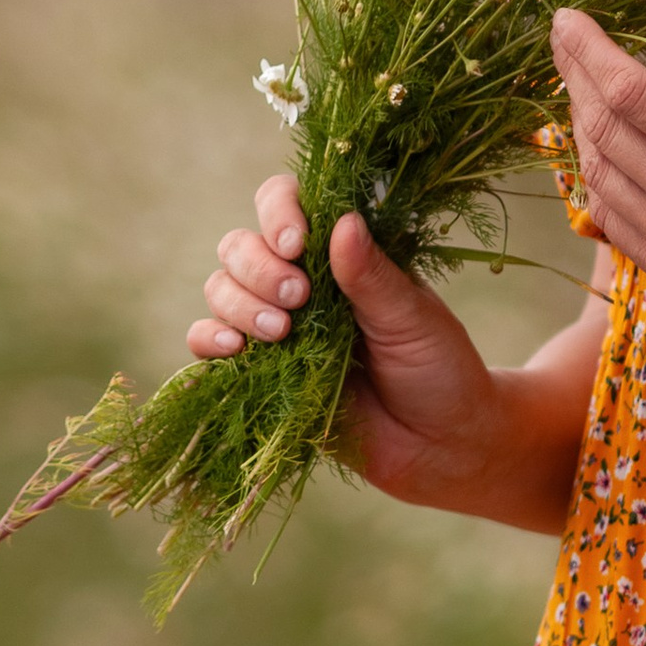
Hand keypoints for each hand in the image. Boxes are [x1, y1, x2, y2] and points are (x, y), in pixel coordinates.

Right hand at [190, 176, 568, 523]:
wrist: (437, 443)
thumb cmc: (436, 367)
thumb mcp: (411, 316)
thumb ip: (372, 275)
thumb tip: (342, 222)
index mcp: (340, 251)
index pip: (287, 202)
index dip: (278, 212)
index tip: (296, 242)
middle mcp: (301, 279)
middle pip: (241, 245)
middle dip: (259, 266)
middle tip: (299, 297)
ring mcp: (277, 323)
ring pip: (221, 288)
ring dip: (239, 302)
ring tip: (283, 332)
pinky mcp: (260, 370)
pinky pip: (209, 342)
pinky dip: (209, 337)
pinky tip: (234, 349)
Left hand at [551, 8, 645, 344]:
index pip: (632, 96)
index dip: (591, 54)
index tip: (569, 20)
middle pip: (603, 129)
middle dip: (575, 76)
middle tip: (562, 39)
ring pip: (598, 174)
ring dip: (580, 123)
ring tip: (579, 84)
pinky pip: (610, 219)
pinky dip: (595, 175)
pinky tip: (599, 146)